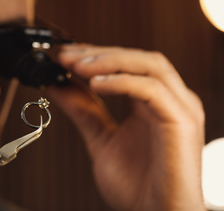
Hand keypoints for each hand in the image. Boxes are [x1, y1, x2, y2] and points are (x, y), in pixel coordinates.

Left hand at [47, 44, 204, 210]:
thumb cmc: (136, 186)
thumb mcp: (100, 139)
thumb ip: (82, 111)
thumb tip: (57, 85)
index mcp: (152, 103)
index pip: (125, 65)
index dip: (94, 55)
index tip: (64, 56)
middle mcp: (169, 100)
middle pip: (137, 58)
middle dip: (98, 53)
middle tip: (66, 56)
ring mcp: (179, 108)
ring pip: (149, 65)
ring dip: (110, 61)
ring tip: (77, 66)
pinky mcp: (182, 121)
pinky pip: (152, 90)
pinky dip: (123, 82)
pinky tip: (96, 84)